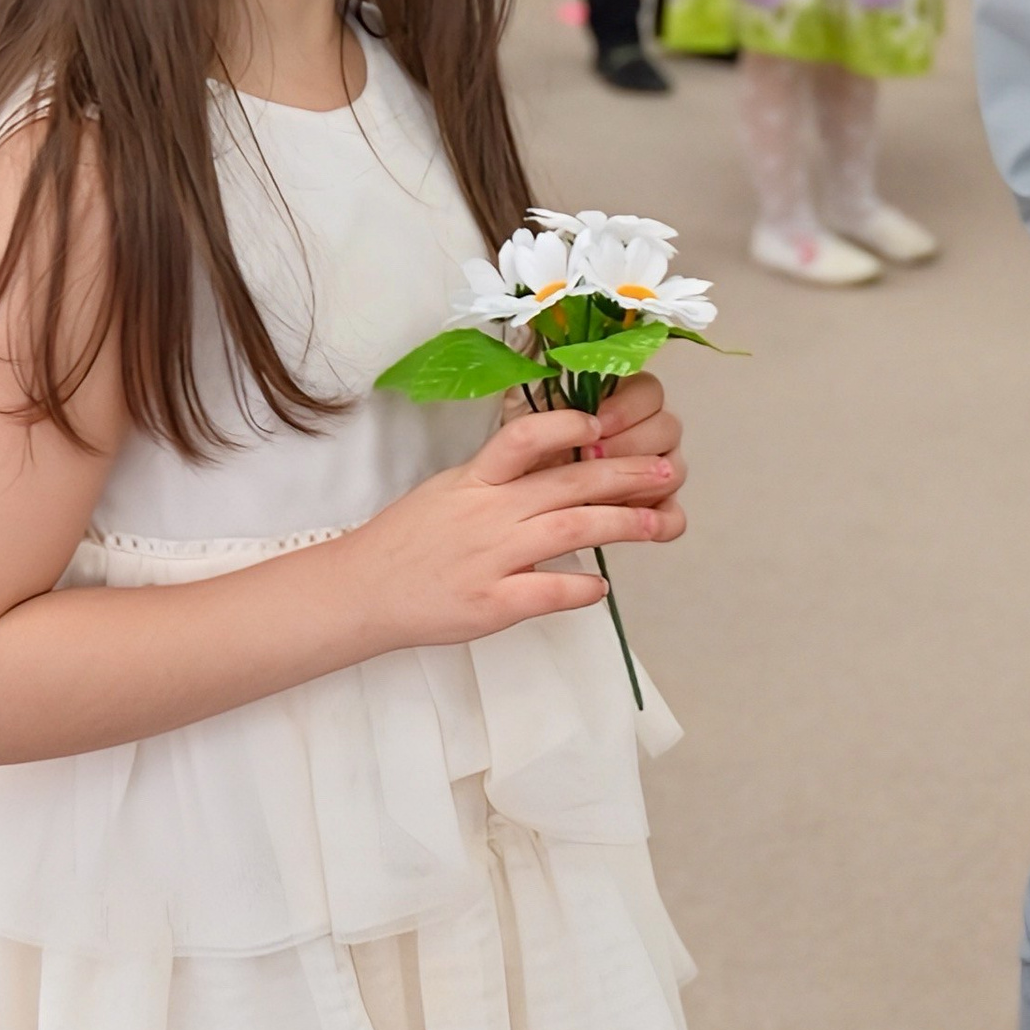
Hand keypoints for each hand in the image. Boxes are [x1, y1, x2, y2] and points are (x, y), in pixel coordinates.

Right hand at [345, 384, 686, 652]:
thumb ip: (499, 479)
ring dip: (622, 524)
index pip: (524, 438)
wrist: (362, 589)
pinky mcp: (491, 604)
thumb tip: (555, 464)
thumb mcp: (449, 491)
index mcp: (475, 480)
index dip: (568, 428)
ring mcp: (491, 558)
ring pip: (570, 529)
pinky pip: (548, 591)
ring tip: (658, 522)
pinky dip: (580, 587)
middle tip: (667, 473)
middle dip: (625, 475)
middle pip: (567, 483)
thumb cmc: (409, 540)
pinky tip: (602, 586)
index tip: (603, 426)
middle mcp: (487, 513)